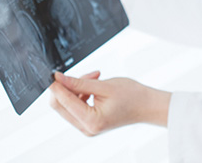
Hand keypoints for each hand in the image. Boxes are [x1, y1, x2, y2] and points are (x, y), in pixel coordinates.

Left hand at [49, 71, 170, 134]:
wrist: (147, 105)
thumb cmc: (132, 96)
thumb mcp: (104, 86)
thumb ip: (79, 83)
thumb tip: (58, 79)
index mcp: (91, 121)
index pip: (64, 102)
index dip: (57, 86)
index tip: (54, 73)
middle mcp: (87, 128)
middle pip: (62, 106)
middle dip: (68, 87)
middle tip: (84, 75)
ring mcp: (88, 127)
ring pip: (68, 105)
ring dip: (77, 89)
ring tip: (95, 78)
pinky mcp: (90, 123)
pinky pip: (76, 107)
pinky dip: (82, 94)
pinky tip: (94, 86)